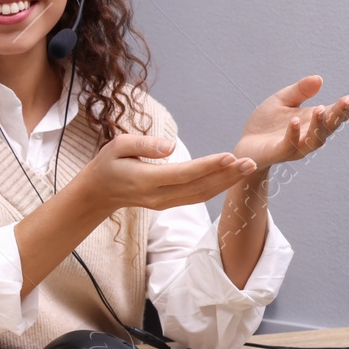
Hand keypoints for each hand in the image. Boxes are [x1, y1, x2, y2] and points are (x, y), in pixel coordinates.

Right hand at [72, 134, 255, 216]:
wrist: (98, 193)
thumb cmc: (107, 164)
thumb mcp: (117, 146)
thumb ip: (144, 145)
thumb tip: (171, 146)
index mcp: (145, 180)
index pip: (183, 174)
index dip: (208, 166)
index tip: (229, 156)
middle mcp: (158, 197)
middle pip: (198, 188)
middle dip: (226, 176)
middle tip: (250, 162)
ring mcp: (164, 204)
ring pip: (201, 195)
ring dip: (226, 183)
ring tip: (247, 168)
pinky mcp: (169, 204)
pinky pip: (196, 197)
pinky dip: (216, 188)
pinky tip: (230, 177)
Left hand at [232, 75, 348, 170]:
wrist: (246, 144)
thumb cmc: (267, 123)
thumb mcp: (282, 100)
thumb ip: (300, 90)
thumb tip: (319, 79)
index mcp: (313, 120)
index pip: (335, 113)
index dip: (348, 105)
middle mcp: (309, 135)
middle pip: (331, 126)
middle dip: (341, 113)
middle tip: (348, 100)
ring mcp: (297, 146)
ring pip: (315, 139)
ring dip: (320, 124)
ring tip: (321, 108)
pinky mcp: (280, 152)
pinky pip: (290, 145)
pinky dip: (294, 133)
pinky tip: (295, 120)